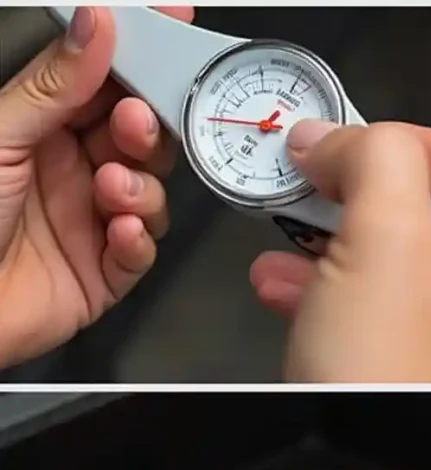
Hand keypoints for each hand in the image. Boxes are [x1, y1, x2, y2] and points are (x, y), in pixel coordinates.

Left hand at [0, 6, 191, 367]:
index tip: (173, 24)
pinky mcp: (104, 271)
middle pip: (139, 137)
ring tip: (113, 191)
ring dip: (142, 187)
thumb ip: (53, 85)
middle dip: (147, 127)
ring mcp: (92, 220)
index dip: (140, 54)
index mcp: (43, 129)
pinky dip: (138, 240)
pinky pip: (142, 251)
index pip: (103, 82)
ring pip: (151, 192)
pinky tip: (119, 233)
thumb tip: (96, 25)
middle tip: (135, 123)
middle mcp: (73, 170)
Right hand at [249, 120, 430, 382]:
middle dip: (351, 187)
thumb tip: (335, 137)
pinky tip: (278, 281)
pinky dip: (311, 284)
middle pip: (417, 205)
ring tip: (283, 220)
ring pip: (374, 253)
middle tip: (309, 177)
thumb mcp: (385, 235)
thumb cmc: (391, 370)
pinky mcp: (385, 360)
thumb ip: (373, 159)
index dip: (410, 139)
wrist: (358, 463)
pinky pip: (349, 304)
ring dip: (320, 231)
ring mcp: (429, 330)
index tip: (350, 142)